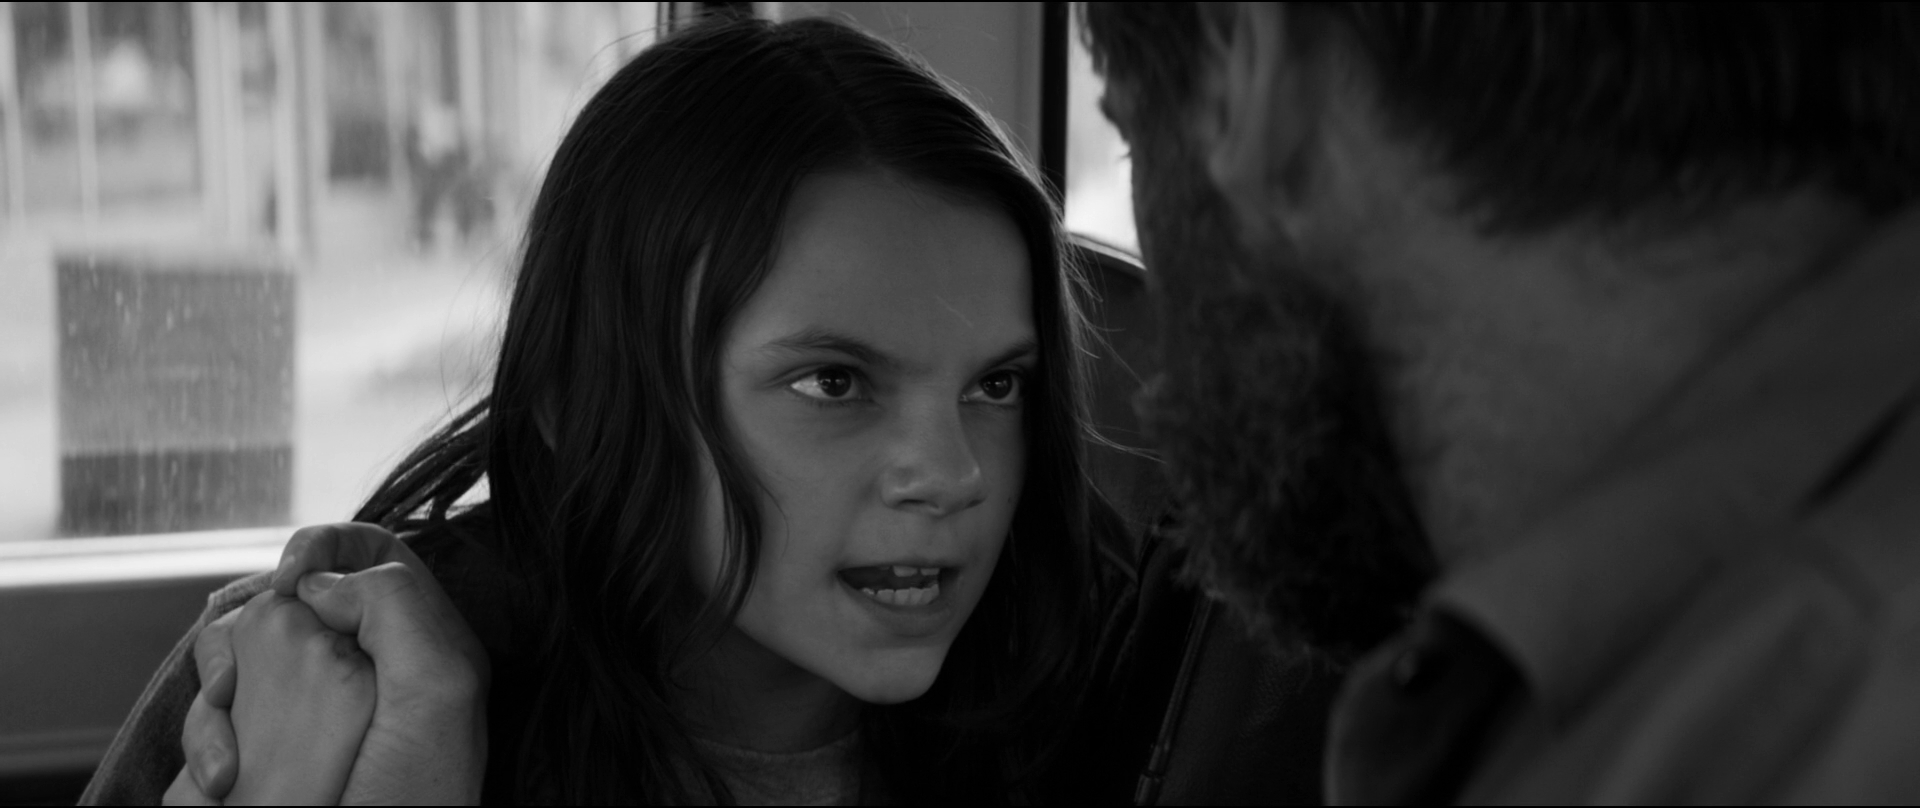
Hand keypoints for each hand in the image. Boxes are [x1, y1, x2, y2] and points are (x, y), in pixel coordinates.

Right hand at [178, 523, 489, 804]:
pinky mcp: (273, 761)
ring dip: (217, 694)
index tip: (290, 573)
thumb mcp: (439, 690)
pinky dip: (207, 742)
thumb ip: (396, 606)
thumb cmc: (417, 799)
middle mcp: (372, 674)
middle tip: (239, 673)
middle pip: (289, 603)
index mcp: (425, 645)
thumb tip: (319, 583)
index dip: (324, 543)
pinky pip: (222, 724)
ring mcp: (318, 720)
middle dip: (247, 627)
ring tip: (230, 754)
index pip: (372, 554)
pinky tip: (224, 781)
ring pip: (243, 663)